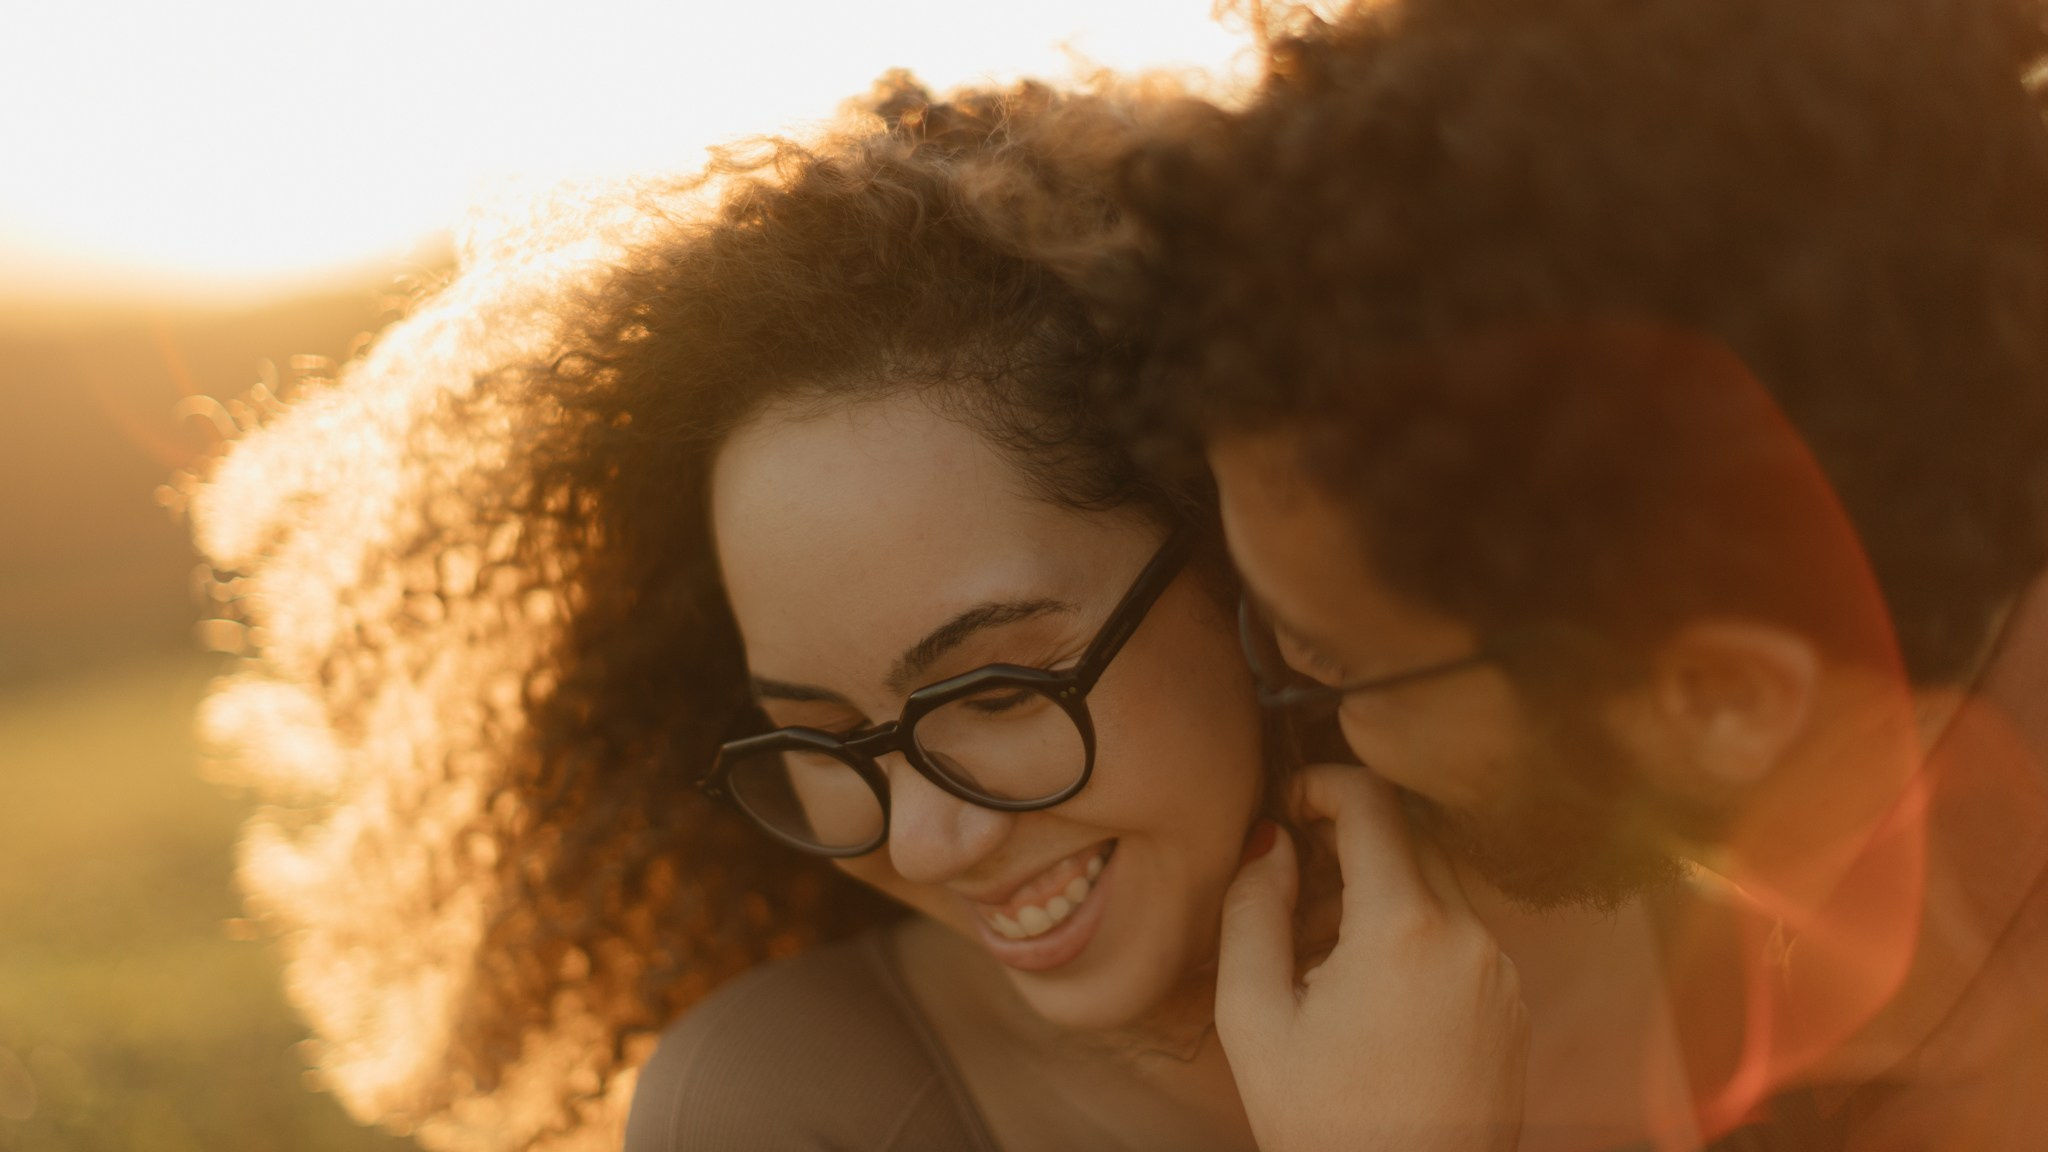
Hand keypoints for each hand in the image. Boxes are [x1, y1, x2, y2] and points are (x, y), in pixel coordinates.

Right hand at [1216, 765, 1528, 1151]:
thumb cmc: (1323, 1126)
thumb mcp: (1253, 1016)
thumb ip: (1252, 909)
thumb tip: (1270, 841)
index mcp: (1404, 929)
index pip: (1373, 802)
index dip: (1322, 783)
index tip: (1287, 802)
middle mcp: (1469, 937)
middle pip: (1410, 834)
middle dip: (1348, 834)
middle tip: (1291, 875)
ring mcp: (1500, 972)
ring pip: (1439, 882)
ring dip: (1381, 884)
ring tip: (1319, 945)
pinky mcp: (1512, 1004)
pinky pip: (1462, 932)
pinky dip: (1414, 929)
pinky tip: (1365, 986)